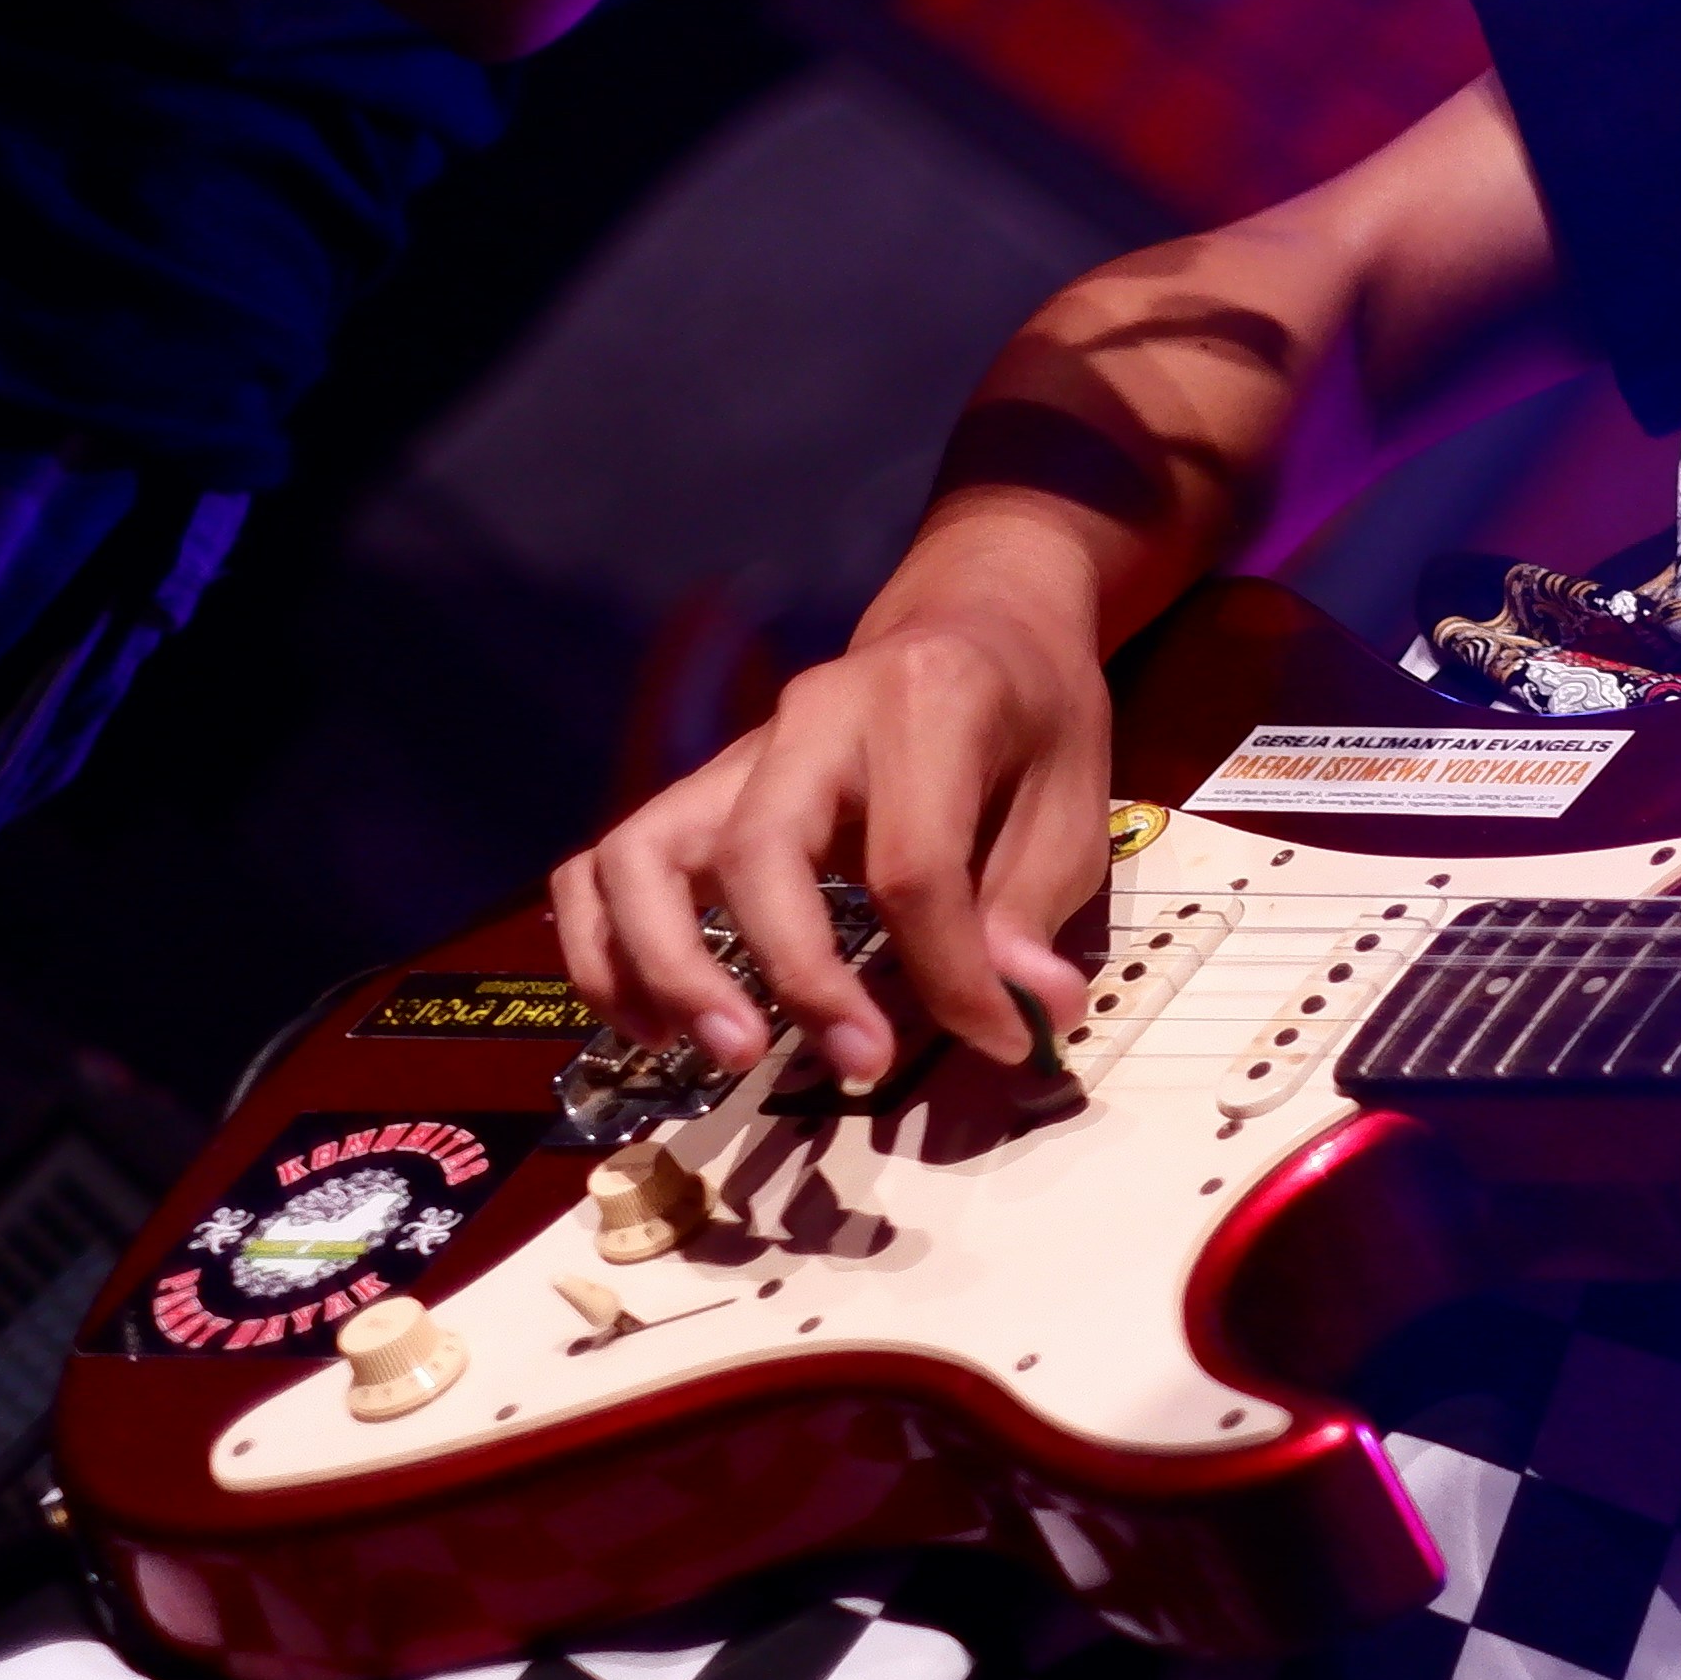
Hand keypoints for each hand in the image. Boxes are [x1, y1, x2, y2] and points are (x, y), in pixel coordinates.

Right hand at [549, 521, 1112, 1081]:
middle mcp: (809, 717)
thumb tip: (1030, 1015)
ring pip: (642, 853)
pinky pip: (604, 866)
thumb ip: (1036, 903)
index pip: (912, 864)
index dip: (950, 972)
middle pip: (757, 847)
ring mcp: (736, 751)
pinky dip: (606, 951)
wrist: (975, 617)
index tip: (998, 1038)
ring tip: (731, 1053)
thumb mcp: (1076, 793)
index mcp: (925, 704)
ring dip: (666, 967)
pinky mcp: (698, 790)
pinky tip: (656, 1026)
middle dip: (799, 973)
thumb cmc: (1031, 709)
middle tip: (858, 1062)